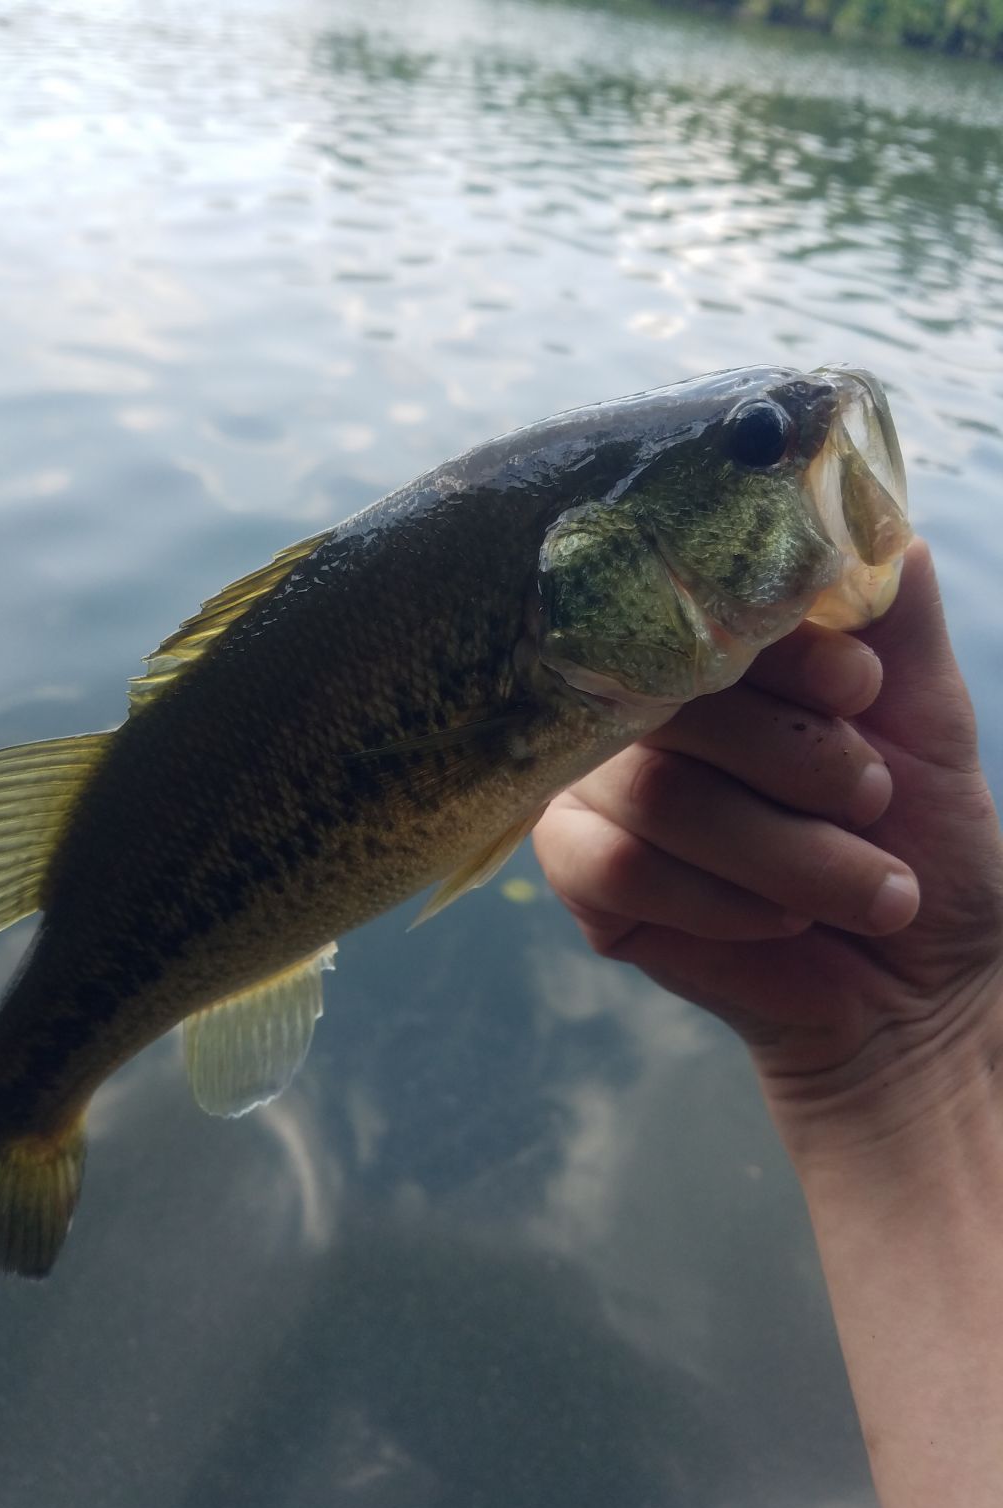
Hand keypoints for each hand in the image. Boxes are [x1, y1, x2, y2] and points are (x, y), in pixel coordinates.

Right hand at [535, 540, 1002, 1136]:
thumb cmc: (921, 841)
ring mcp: (601, 789)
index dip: (777, 645)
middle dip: (791, 755)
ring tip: (872, 889)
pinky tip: (781, 920)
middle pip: (667, 698)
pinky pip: (618, 869)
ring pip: (654, 791)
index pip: (698, 607)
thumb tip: (874, 518)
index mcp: (715, 659)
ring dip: (782, 847)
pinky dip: (717, 900)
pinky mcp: (582, 876)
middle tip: (873, 797)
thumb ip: (892, 620)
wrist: (913, 985)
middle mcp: (644, 709)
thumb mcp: (928, 719)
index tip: (862, 686)